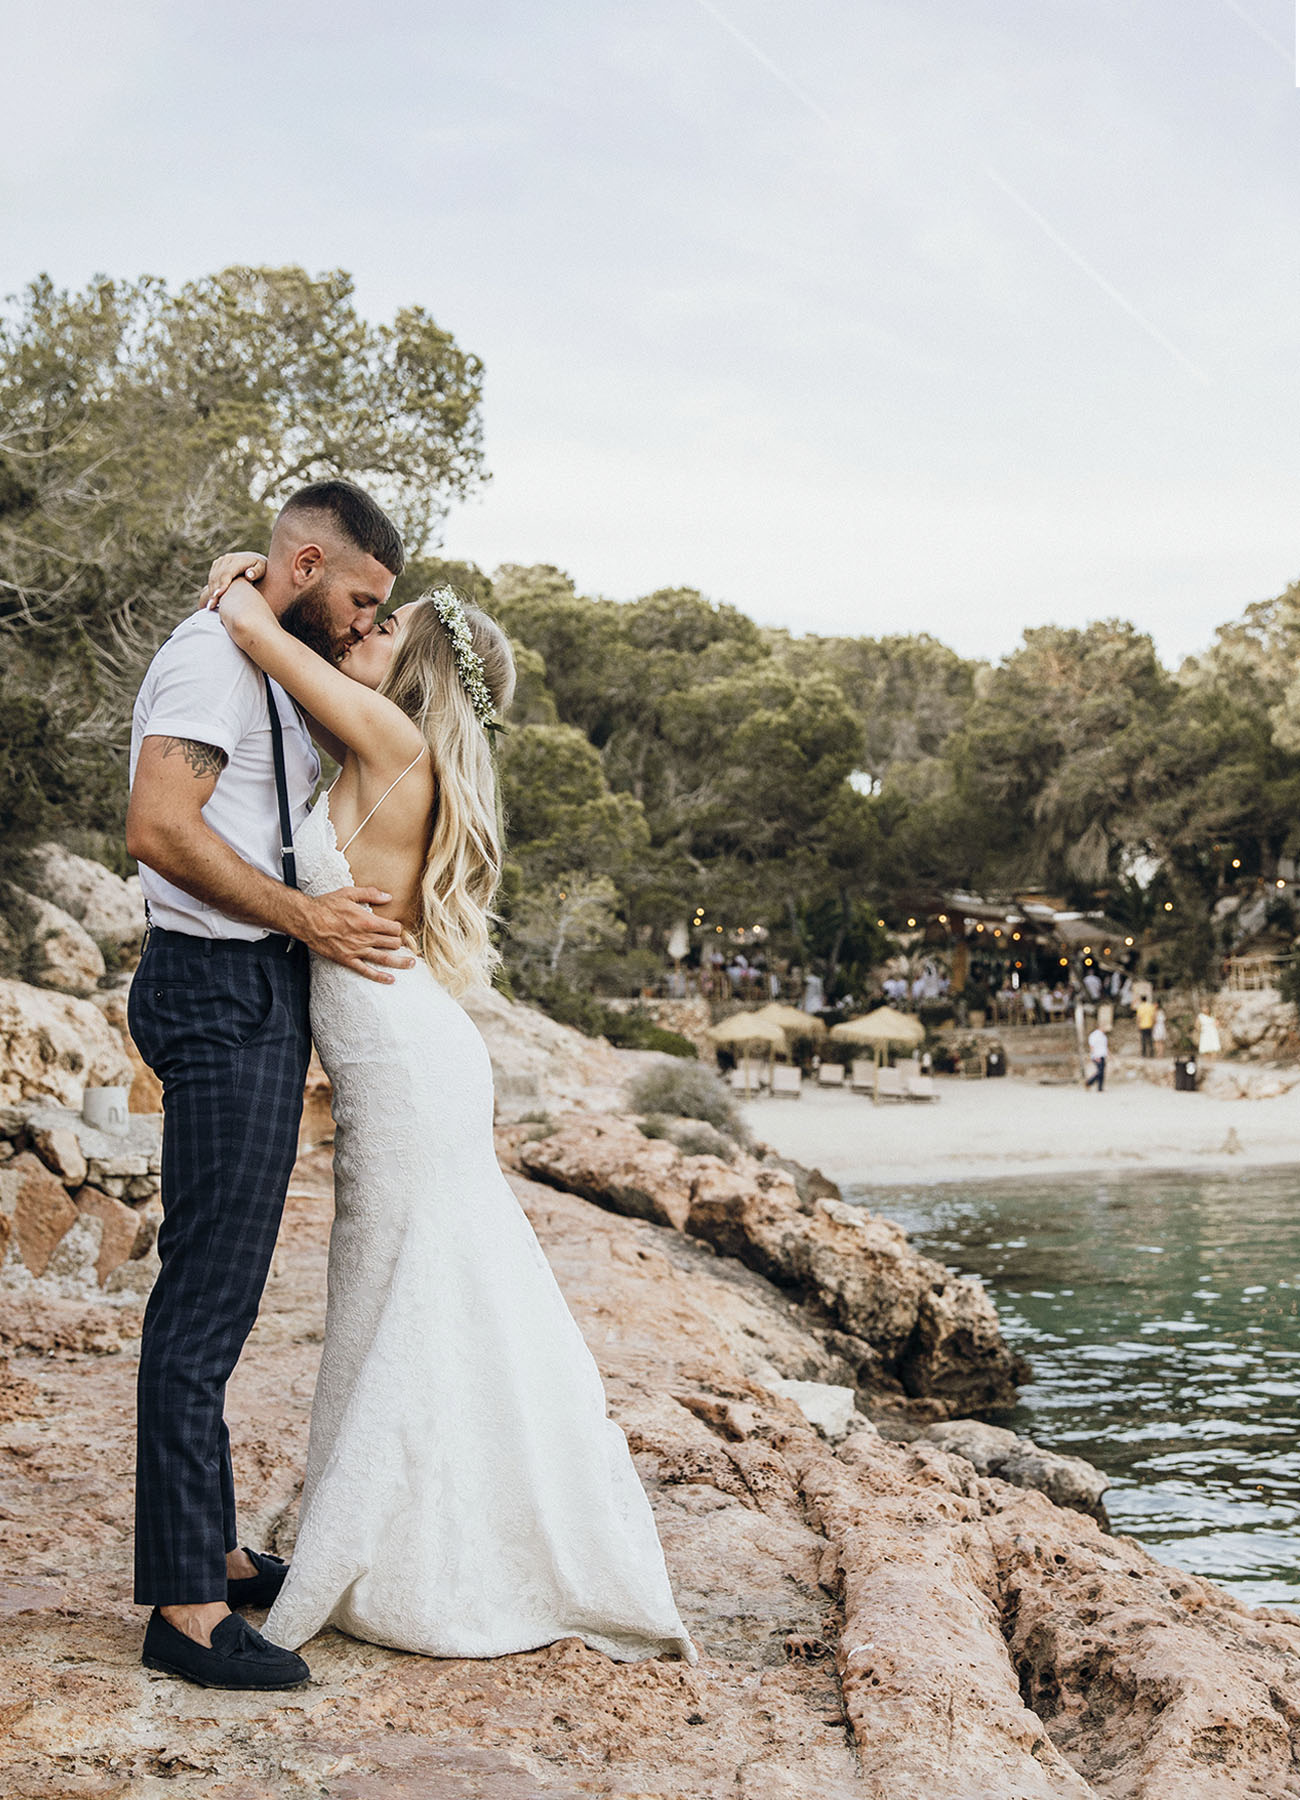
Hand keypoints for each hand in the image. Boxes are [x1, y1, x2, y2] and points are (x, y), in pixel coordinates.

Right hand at [200, 551, 265, 609]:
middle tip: (211, 605)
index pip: (227, 573)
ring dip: (210, 591)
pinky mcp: (217, 565)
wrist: (254, 560)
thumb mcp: (263, 569)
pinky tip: (211, 600)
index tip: (219, 595)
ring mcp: (221, 561)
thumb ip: (257, 572)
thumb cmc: (262, 568)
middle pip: (218, 576)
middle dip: (214, 590)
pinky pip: (212, 577)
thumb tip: (249, 575)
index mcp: (238, 560)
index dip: (222, 584)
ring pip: (213, 577)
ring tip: (210, 605)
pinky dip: (210, 588)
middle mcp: (227, 558)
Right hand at [298, 888, 417, 982]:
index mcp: (368, 921)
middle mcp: (365, 938)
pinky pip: (366, 971)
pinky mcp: (347, 960)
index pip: (393, 928)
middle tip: (405, 944)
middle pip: (392, 943)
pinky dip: (380, 977)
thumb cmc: (327, 905)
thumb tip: (388, 897)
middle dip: (400, 943)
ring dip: (400, 962)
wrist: (307, 920)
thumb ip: (370, 894)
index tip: (396, 928)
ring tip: (411, 964)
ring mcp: (357, 951)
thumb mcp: (349, 893)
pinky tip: (391, 980)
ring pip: (384, 958)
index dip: (398, 928)